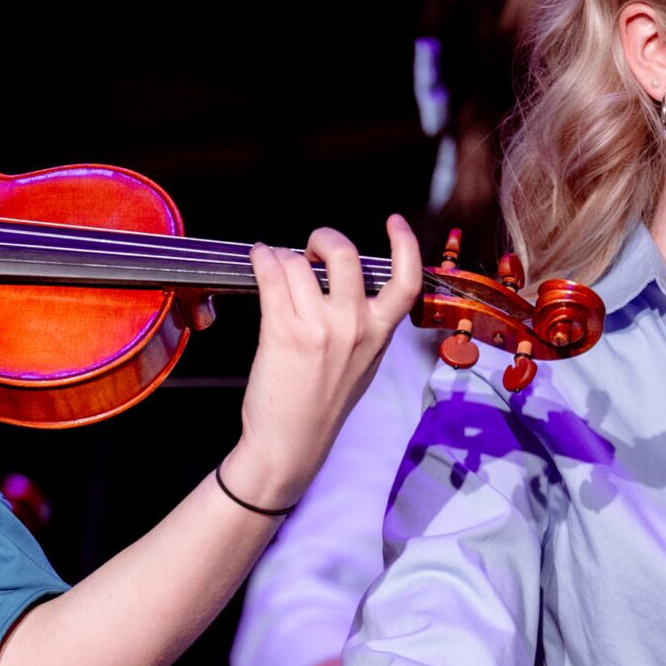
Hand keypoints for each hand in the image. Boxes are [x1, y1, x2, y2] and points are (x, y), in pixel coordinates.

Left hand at [223, 215, 422, 509]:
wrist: (290, 443)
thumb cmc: (322, 404)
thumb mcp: (362, 363)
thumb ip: (364, 323)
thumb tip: (342, 281)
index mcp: (380, 333)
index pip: (407, 281)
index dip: (405, 244)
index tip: (395, 222)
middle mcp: (354, 326)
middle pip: (344, 254)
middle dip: (323, 239)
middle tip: (310, 249)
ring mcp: (318, 327)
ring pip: (298, 263)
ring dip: (281, 256)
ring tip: (275, 267)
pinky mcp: (283, 331)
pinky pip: (272, 277)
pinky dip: (262, 260)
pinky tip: (258, 261)